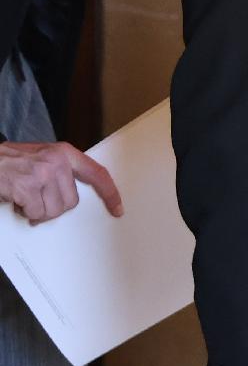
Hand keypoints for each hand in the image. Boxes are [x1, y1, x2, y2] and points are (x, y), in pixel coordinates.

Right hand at [0, 141, 123, 224]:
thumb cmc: (11, 160)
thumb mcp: (43, 157)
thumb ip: (62, 172)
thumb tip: (74, 195)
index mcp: (64, 153)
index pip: (97, 173)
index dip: (110, 193)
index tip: (117, 207)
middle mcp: (57, 161)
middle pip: (71, 202)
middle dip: (53, 206)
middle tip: (38, 197)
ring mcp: (42, 174)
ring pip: (53, 211)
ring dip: (38, 210)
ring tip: (26, 196)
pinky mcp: (28, 187)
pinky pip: (36, 213)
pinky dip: (26, 211)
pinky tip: (18, 199)